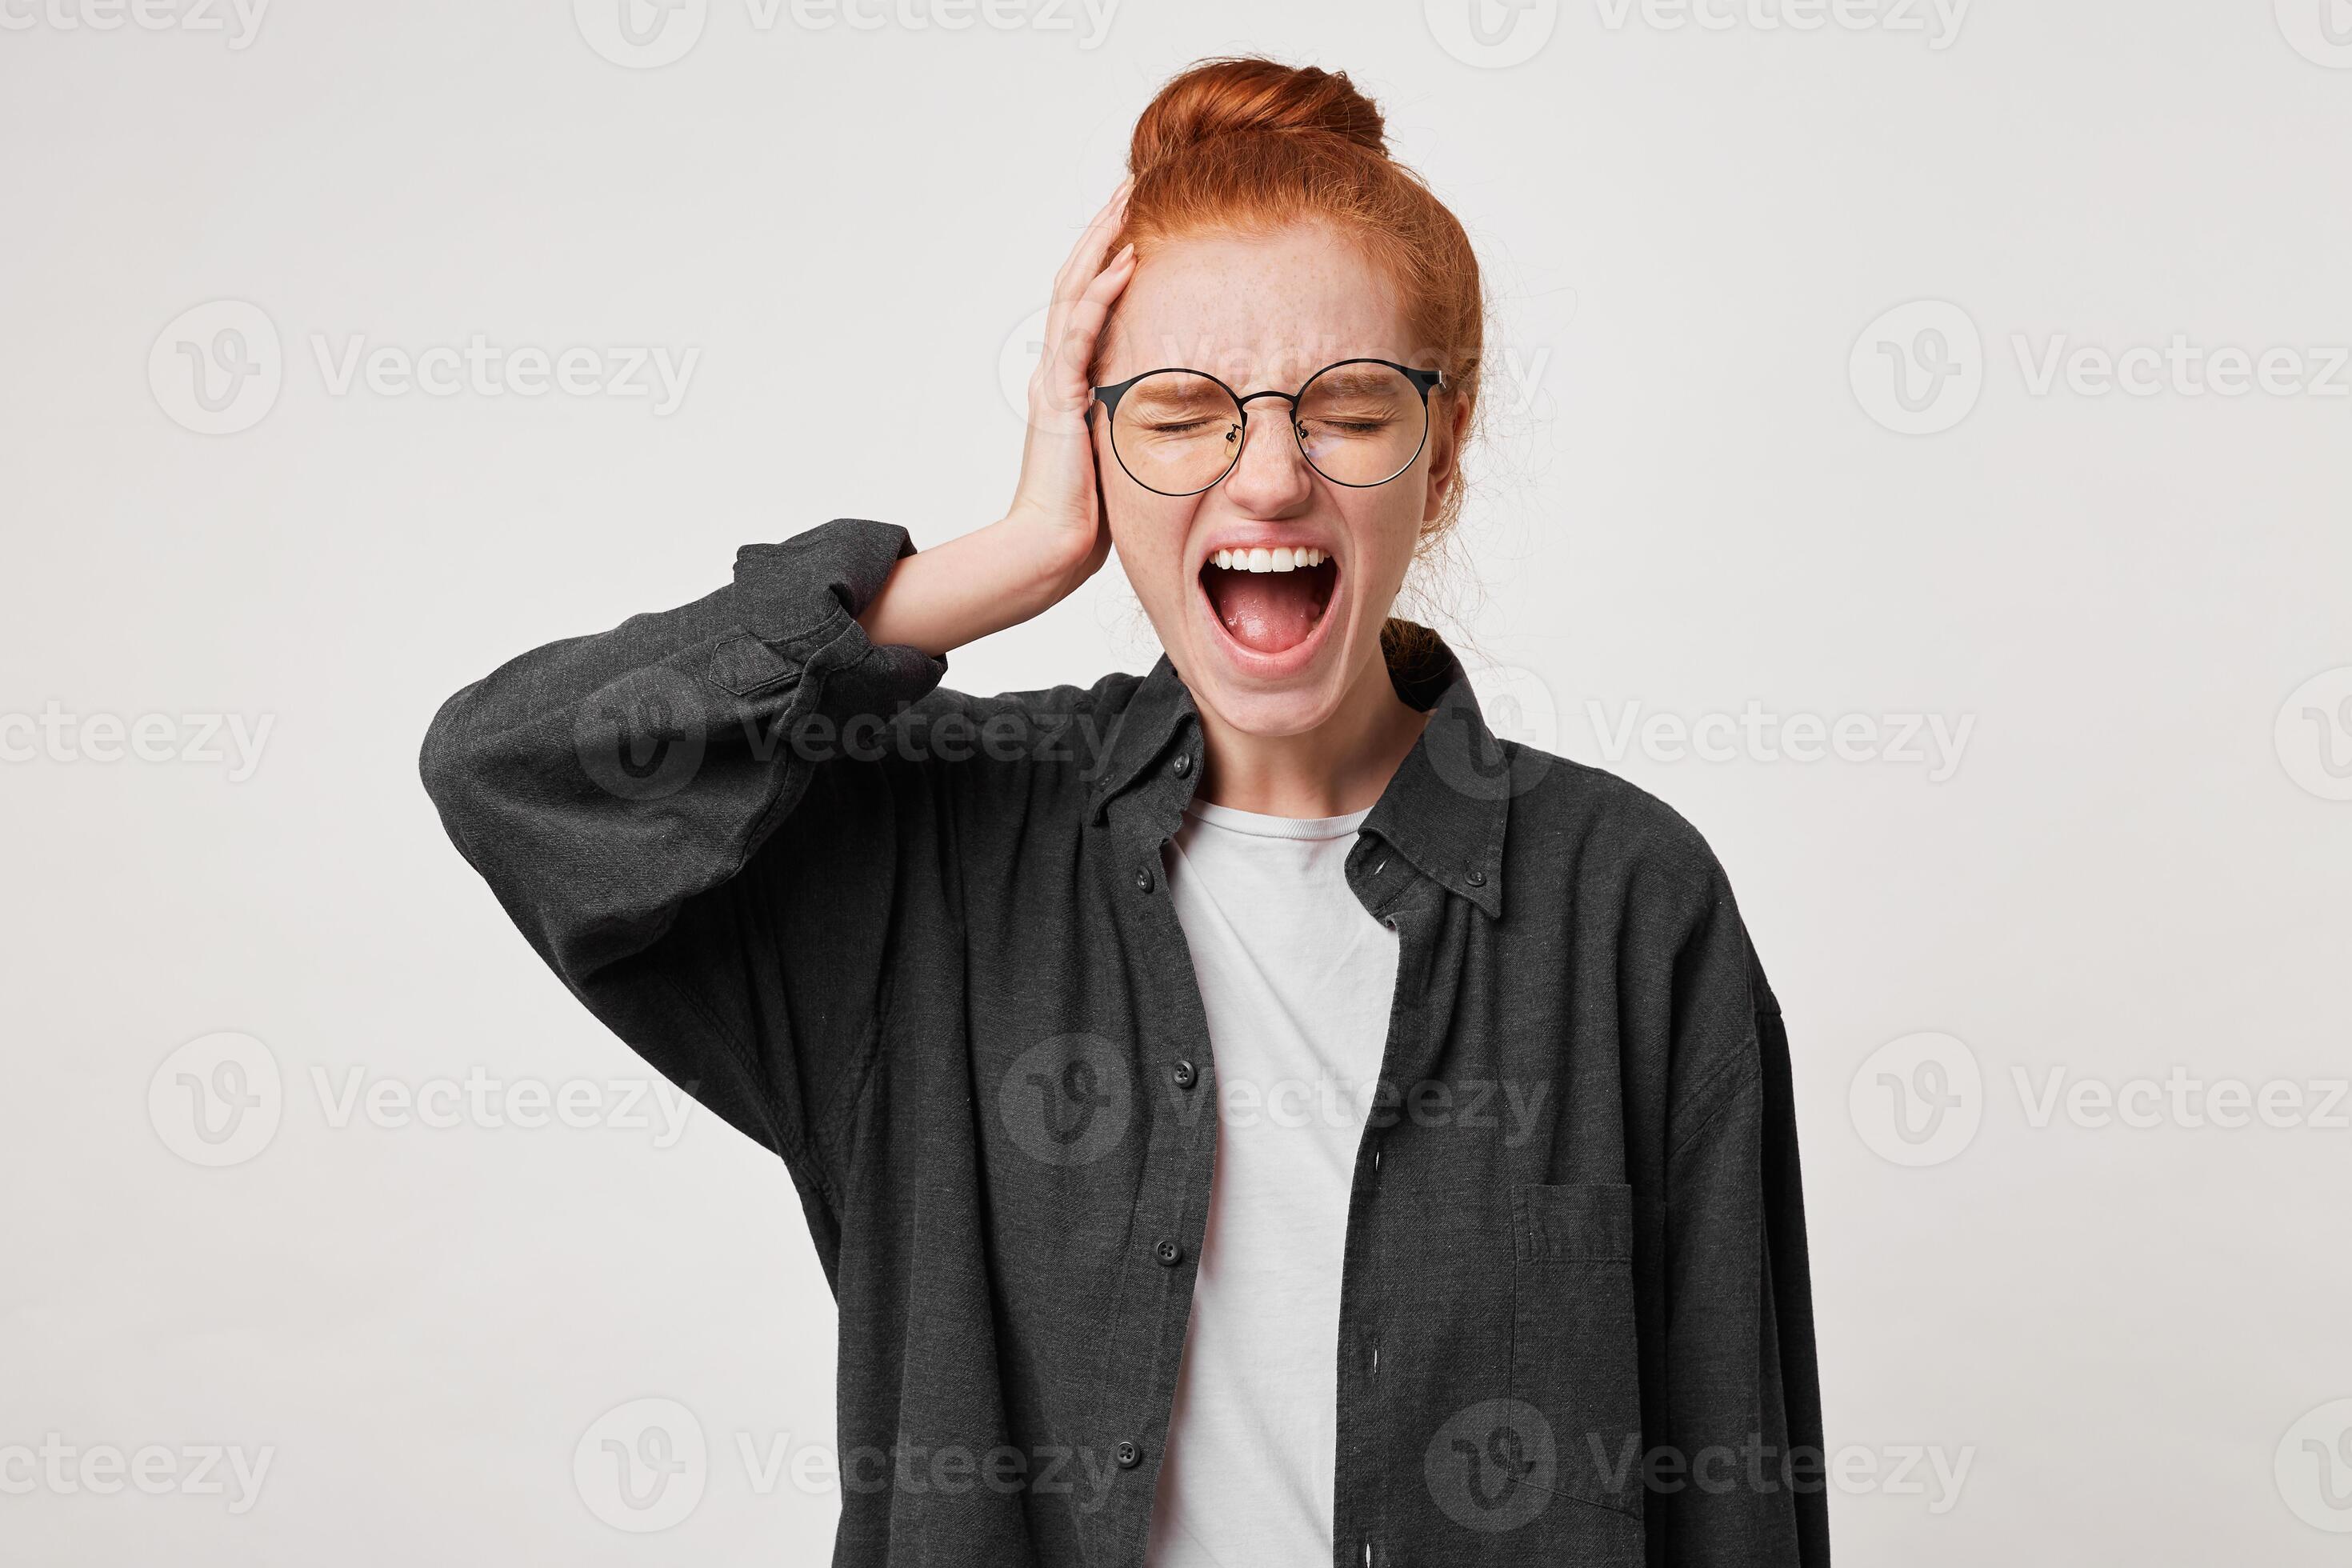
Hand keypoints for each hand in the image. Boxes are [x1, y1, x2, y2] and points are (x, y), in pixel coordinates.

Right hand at [1002, 177, 1138, 598]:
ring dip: (1102, 242)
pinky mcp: (1061, 398)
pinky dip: (1101, 292)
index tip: (1142, 217)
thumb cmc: (1092, 515)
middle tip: (1134, 182)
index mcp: (1073, 379)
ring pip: (1074, 291)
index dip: (1113, 253)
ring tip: (1128, 199)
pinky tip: (1124, 259)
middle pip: (1078, 279)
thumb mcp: (1125, 450)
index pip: (1091, 299)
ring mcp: (1056, 380)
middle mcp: (1059, 370)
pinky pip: (1081, 333)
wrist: (1054, 549)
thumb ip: (1141, 418)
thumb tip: (1187, 403)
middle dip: (1106, 229)